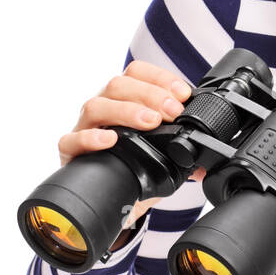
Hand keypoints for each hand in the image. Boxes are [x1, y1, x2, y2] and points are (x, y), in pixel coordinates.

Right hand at [57, 59, 200, 226]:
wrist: (111, 202)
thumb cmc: (135, 169)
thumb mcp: (161, 158)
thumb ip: (182, 155)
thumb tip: (204, 163)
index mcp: (125, 100)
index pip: (137, 72)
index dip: (161, 77)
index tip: (183, 94)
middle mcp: (104, 109)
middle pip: (118, 84)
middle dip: (150, 94)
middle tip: (172, 112)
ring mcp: (85, 128)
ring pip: (96, 105)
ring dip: (127, 110)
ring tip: (150, 122)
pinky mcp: (70, 153)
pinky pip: (70, 140)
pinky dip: (90, 137)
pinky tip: (110, 139)